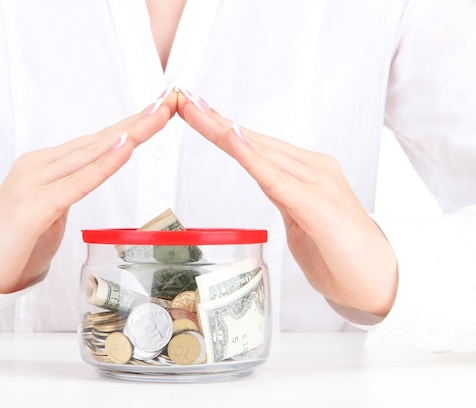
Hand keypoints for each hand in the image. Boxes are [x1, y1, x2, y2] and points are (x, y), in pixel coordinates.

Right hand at [0, 89, 176, 292]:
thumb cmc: (17, 241)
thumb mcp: (51, 209)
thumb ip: (69, 187)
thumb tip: (93, 175)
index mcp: (45, 165)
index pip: (95, 142)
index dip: (128, 126)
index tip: (157, 113)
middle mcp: (39, 165)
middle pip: (97, 141)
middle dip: (137, 122)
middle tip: (169, 103)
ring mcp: (34, 182)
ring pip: (91, 154)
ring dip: (129, 134)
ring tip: (157, 116)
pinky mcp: (33, 206)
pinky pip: (78, 182)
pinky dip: (104, 164)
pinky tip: (125, 146)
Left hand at [177, 90, 396, 316]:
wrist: (380, 282)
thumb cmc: (340, 255)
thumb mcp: (302, 221)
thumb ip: (285, 198)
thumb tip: (267, 184)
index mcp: (306, 172)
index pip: (256, 145)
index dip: (222, 128)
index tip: (193, 111)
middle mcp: (313, 169)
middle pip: (253, 140)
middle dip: (213, 120)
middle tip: (181, 98)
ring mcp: (318, 184)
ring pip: (260, 151)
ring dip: (222, 130)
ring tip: (193, 109)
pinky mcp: (318, 206)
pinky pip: (276, 179)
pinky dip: (251, 157)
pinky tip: (232, 138)